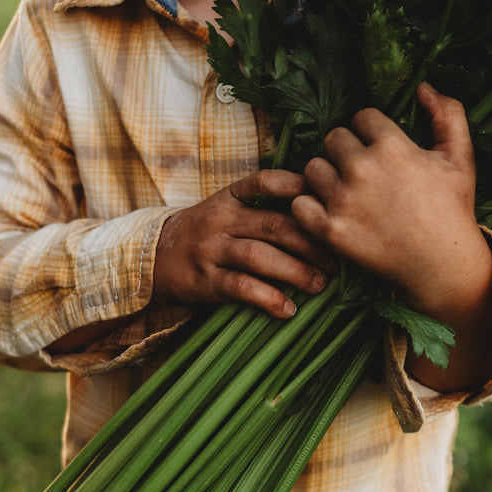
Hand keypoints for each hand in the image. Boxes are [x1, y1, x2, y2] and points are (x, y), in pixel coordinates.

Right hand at [153, 169, 331, 317]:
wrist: (154, 257)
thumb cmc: (209, 233)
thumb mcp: (230, 209)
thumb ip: (266, 209)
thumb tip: (322, 217)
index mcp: (231, 197)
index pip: (265, 182)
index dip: (297, 187)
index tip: (326, 198)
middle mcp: (222, 220)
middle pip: (274, 224)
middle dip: (311, 242)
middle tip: (337, 258)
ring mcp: (212, 250)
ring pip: (259, 256)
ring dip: (295, 271)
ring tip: (320, 283)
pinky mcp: (206, 280)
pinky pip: (241, 288)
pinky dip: (269, 299)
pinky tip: (289, 309)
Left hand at [292, 83, 491, 389]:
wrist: (443, 265)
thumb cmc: (454, 209)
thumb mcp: (461, 157)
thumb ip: (448, 114)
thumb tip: (423, 86)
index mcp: (391, 146)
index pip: (361, 117)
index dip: (372, 131)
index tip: (382, 150)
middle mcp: (362, 169)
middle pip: (333, 139)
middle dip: (347, 151)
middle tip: (365, 173)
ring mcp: (343, 201)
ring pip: (313, 169)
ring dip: (327, 177)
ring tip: (349, 193)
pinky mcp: (330, 230)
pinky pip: (300, 204)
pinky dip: (311, 207)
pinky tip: (333, 212)